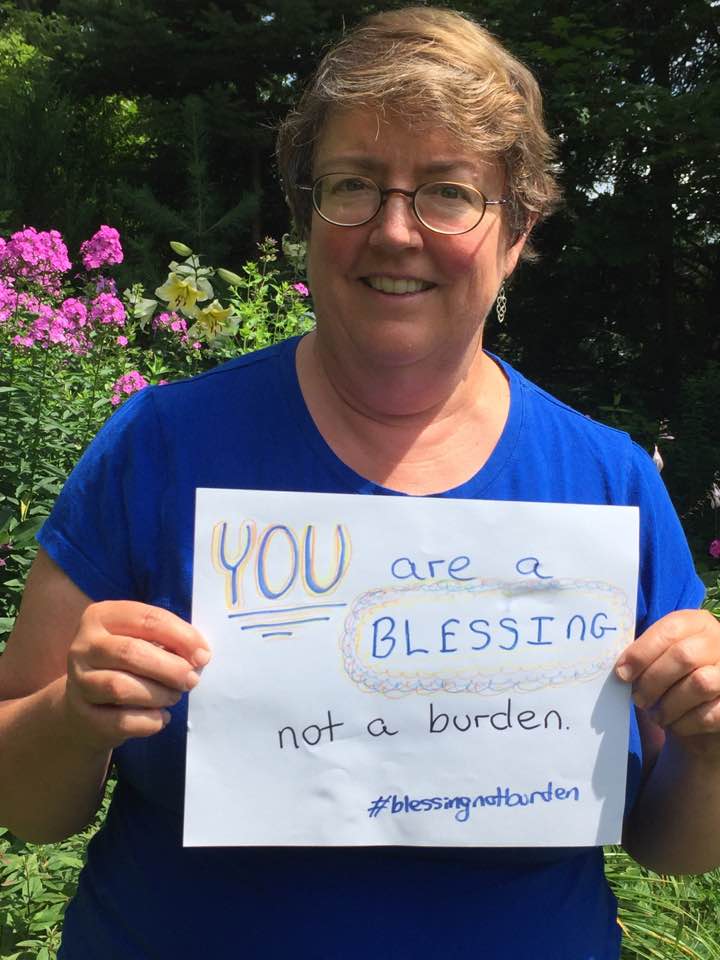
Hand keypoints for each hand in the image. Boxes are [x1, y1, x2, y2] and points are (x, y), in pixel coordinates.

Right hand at [64, 600, 210, 751]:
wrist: (88, 706)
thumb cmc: (126, 665)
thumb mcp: (142, 642)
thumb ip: (169, 642)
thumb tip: (200, 655)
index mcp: (102, 617)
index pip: (147, 620)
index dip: (181, 637)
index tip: (203, 654)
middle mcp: (84, 646)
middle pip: (131, 653)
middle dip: (170, 668)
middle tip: (191, 679)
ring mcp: (78, 682)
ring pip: (121, 688)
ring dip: (159, 694)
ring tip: (174, 697)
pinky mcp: (82, 715)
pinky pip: (120, 721)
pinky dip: (149, 721)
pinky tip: (161, 717)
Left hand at [615, 609, 719, 756]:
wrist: (701, 705)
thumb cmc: (673, 675)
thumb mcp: (660, 655)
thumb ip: (645, 655)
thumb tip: (622, 669)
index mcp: (696, 622)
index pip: (670, 629)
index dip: (642, 652)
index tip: (621, 673)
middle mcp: (719, 641)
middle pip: (684, 656)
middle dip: (653, 680)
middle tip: (638, 698)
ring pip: (700, 684)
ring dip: (669, 704)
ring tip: (656, 714)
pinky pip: (711, 713)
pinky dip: (686, 723)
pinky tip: (675, 724)